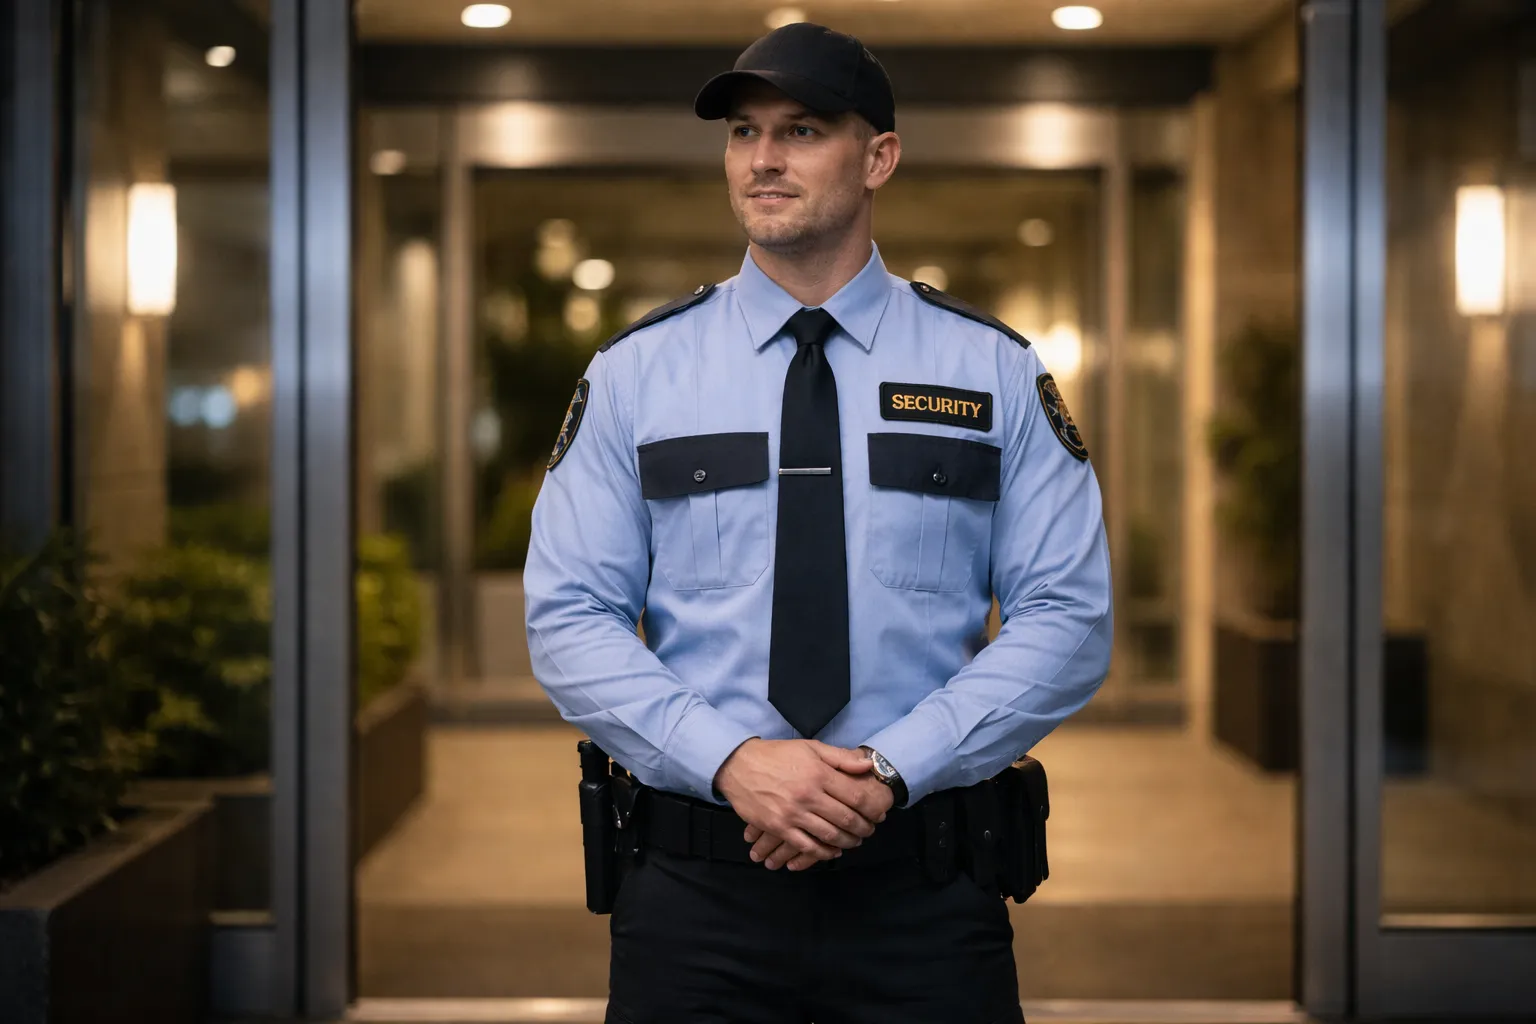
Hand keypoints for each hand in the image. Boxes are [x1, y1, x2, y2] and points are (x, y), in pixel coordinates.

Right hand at [713, 739, 886, 867]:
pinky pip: (807, 846)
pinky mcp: (779, 827)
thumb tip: (868, 765)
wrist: (739, 766)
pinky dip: (823, 853)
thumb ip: (840, 758)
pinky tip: (832, 852)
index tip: (878, 815)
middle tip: (869, 831)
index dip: (871, 810)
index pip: (855, 797)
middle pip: (846, 819)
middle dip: (863, 829)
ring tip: (854, 842)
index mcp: (819, 774)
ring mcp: (793, 814)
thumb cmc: (778, 755)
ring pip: (829, 835)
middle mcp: (808, 795)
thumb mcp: (810, 748)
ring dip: (847, 842)